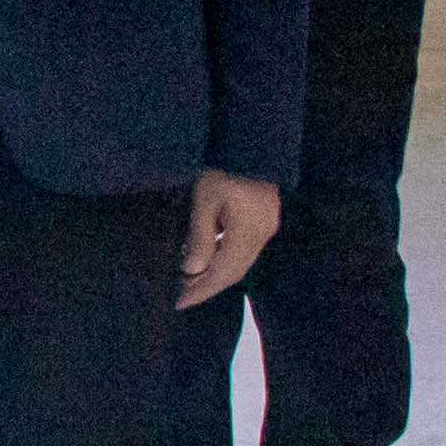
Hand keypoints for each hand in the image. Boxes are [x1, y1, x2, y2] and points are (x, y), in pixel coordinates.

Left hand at [180, 169, 283, 306]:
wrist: (252, 143)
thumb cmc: (222, 168)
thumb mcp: (204, 200)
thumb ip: (200, 236)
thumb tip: (192, 270)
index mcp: (248, 232)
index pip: (223, 273)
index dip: (201, 290)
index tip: (179, 302)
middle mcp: (262, 235)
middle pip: (234, 272)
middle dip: (207, 287)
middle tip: (181, 297)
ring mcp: (266, 228)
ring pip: (240, 262)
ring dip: (216, 275)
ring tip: (189, 281)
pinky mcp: (264, 220)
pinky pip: (243, 249)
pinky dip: (224, 259)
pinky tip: (206, 258)